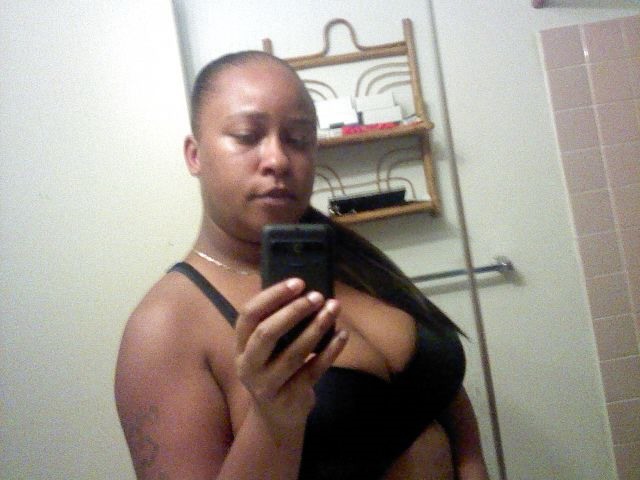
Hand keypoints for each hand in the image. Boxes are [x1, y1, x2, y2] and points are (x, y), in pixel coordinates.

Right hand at [234, 278, 346, 436]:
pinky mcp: (290, 398)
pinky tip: (342, 335)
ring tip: (333, 309)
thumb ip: (276, 324)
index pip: (249, 315)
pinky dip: (330, 351)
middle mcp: (248, 366)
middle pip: (267, 333)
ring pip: (293, 353)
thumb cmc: (274, 370)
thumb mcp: (265, 350)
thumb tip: (305, 291)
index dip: (272, 296)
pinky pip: (313, 371)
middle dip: (294, 311)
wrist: (276, 417)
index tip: (297, 283)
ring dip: (316, 328)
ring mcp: (267, 385)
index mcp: (240, 346)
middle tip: (317, 296)